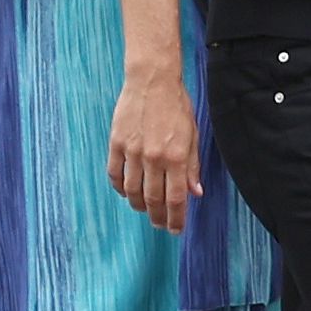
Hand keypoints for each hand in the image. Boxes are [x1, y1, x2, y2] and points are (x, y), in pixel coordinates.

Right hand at [108, 66, 202, 232]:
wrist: (152, 80)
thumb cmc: (176, 106)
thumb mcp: (192, 135)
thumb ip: (192, 166)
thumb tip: (196, 193)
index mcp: (176, 157)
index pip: (176, 199)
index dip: (176, 218)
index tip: (176, 229)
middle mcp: (154, 158)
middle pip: (153, 200)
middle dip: (158, 217)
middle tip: (161, 225)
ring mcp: (132, 152)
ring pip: (132, 191)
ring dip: (138, 205)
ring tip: (144, 209)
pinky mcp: (116, 143)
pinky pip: (115, 174)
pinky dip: (120, 188)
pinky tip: (126, 192)